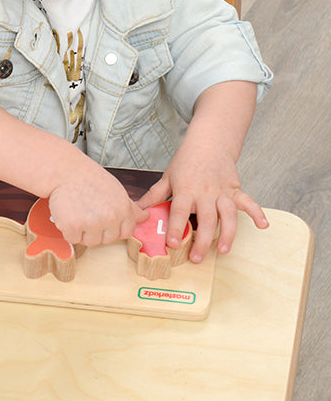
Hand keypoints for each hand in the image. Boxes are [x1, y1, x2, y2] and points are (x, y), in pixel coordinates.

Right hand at [49, 168, 148, 246]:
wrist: (65, 170)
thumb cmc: (90, 179)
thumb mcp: (116, 190)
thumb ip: (131, 207)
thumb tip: (146, 217)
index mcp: (123, 210)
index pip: (126, 233)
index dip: (114, 228)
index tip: (104, 219)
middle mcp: (110, 218)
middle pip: (107, 240)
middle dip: (97, 230)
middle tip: (87, 211)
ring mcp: (91, 223)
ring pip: (90, 242)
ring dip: (82, 232)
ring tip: (77, 211)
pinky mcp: (72, 226)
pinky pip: (72, 238)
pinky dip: (68, 229)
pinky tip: (68, 213)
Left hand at [137, 140, 267, 262]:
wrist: (208, 142)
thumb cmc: (186, 161)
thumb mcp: (167, 177)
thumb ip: (154, 195)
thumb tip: (137, 210)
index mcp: (185, 189)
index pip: (180, 211)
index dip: (176, 227)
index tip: (173, 244)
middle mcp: (205, 192)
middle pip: (205, 219)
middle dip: (202, 240)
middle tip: (197, 258)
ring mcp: (222, 192)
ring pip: (227, 215)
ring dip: (227, 233)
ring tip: (223, 250)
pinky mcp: (235, 190)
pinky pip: (248, 202)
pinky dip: (257, 212)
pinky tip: (263, 225)